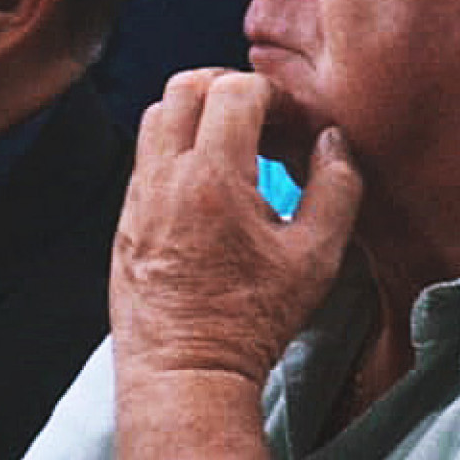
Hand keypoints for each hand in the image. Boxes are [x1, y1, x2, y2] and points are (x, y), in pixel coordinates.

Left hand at [111, 71, 360, 388]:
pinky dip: (177, 151)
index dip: (273, 95)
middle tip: (263, 119)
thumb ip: (335, 188)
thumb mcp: (315, 258)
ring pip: (156, 118)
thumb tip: (332, 142)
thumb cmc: (252, 322)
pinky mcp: (125, 221)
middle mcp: (165, 178)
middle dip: (229, 88)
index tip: (293, 124)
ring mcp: (138, 198)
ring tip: (236, 149)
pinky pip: (145, 159)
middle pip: (184, 87)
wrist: (185, 372)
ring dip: (197, 115)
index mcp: (213, 178)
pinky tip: (210, 187)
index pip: (235, 90)